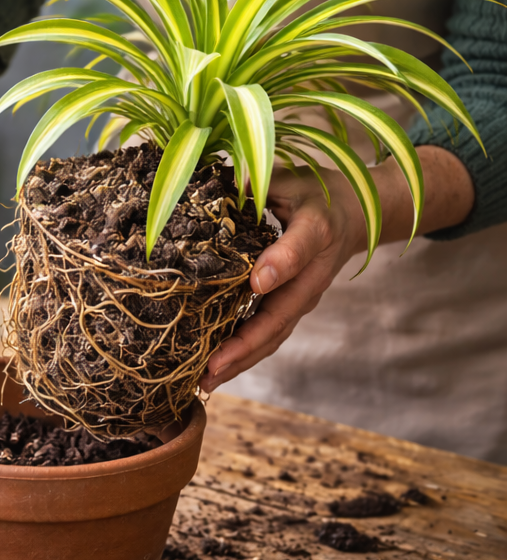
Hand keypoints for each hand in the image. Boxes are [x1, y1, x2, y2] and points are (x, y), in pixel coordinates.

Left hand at [199, 146, 474, 391]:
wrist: (354, 217)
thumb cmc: (314, 193)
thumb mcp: (291, 177)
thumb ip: (259, 182)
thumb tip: (217, 181)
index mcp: (316, 230)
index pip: (300, 248)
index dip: (280, 264)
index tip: (257, 281)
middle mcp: (312, 272)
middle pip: (282, 313)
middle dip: (246, 342)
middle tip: (213, 365)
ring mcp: (304, 296)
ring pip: (274, 334)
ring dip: (240, 360)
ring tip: (206, 382)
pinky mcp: (293, 308)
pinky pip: (269, 335)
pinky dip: (243, 356)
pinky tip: (213, 373)